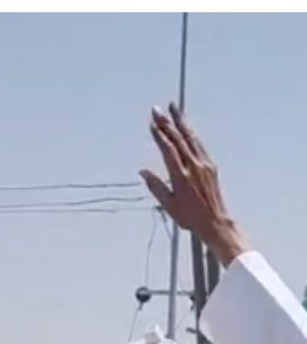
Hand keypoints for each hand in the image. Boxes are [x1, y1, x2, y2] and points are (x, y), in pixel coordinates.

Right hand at [141, 104, 246, 266]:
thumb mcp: (168, 204)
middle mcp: (194, 166)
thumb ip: (156, 186)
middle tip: (158, 109)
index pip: (168, 149)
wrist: (215, 221)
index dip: (159, 135)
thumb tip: (144, 172)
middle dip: (167, 122)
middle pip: (179, 138)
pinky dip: (191, 133)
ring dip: (181, 121)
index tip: (152, 123)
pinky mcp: (211, 165)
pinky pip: (199, 144)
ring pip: (191, 137)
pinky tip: (186, 127)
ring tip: (174, 108)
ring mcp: (204, 164)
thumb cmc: (190, 217)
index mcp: (181, 176)